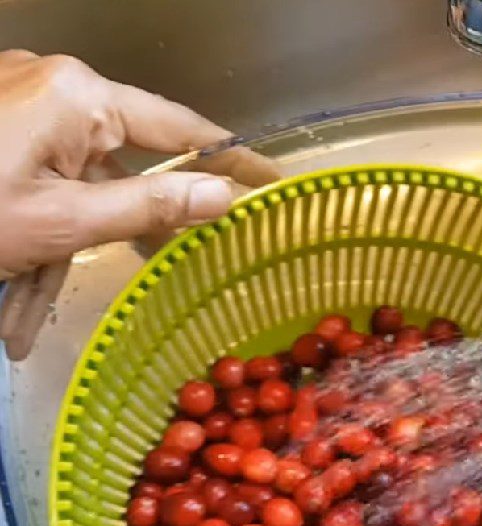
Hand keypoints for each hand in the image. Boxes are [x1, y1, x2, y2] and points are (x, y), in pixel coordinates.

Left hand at [0, 50, 278, 359]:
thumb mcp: (63, 224)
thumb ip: (151, 209)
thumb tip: (225, 195)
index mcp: (78, 95)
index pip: (181, 128)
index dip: (231, 158)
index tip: (271, 180)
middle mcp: (54, 84)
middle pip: (126, 160)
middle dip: (124, 226)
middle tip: (155, 266)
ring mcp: (22, 100)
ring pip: (80, 178)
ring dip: (67, 243)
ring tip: (31, 300)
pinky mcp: (1, 123)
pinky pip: (46, 174)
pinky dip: (43, 225)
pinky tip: (20, 273)